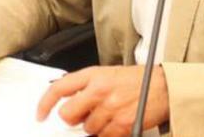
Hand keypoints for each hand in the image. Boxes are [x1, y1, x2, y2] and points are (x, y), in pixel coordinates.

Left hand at [37, 65, 169, 135]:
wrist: (163, 86)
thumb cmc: (138, 80)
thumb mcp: (108, 74)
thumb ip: (87, 85)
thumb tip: (68, 100)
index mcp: (94, 74)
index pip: (59, 88)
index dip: (45, 104)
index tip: (41, 115)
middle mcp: (100, 90)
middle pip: (68, 114)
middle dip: (73, 119)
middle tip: (84, 117)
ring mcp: (110, 108)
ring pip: (87, 128)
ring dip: (95, 127)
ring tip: (110, 115)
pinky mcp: (122, 124)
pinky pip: (104, 136)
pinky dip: (109, 133)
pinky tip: (118, 123)